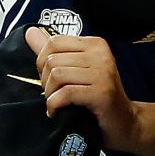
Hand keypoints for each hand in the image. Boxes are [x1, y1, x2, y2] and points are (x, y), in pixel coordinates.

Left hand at [29, 27, 137, 149]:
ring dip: (50, 94)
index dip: (43, 61)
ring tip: (55, 103)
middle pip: (53, 59)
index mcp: (95, 44)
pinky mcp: (102, 92)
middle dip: (45, 80)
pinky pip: (65, 93)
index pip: (54, 42)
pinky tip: (56, 112)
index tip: (49, 78)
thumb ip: (53, 52)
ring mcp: (103, 72)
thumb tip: (29, 32)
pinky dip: (54, 104)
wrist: (125, 123)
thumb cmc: (97, 96)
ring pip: (57, 75)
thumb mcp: (76, 70)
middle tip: (53, 94)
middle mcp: (101, 54)